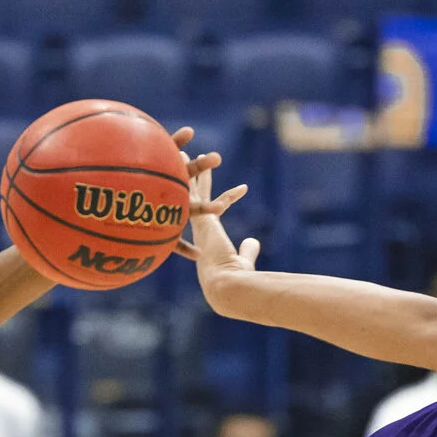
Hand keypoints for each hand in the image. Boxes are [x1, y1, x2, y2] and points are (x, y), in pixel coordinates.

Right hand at [170, 145, 255, 314]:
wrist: (225, 288)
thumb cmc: (233, 280)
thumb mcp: (242, 261)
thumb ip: (247, 251)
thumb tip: (253, 241)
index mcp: (204, 236)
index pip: (203, 211)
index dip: (208, 197)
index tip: (206, 184)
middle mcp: (196, 228)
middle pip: (190, 195)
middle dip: (188, 175)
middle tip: (184, 156)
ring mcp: (196, 224)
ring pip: (190, 190)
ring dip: (193, 169)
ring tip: (187, 149)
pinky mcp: (203, 220)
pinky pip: (204, 192)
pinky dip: (208, 177)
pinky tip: (212, 159)